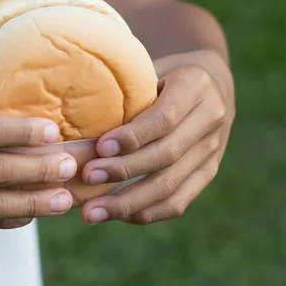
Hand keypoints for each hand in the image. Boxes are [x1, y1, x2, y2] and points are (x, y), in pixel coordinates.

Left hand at [80, 50, 234, 224]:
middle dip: (124, 171)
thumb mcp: (145, 70)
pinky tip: (115, 215)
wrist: (207, 84)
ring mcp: (212, 151)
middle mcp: (210, 120)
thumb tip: (72, 119)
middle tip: (87, 177)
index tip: (100, 148)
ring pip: (171, 186)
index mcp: (195, 86)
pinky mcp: (206, 174)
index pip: (165, 118)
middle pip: (166, 155)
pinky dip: (144, 212)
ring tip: (92, 212)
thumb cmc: (158, 75)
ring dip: (128, 203)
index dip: (133, 137)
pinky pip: (178, 202)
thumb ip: (122, 92)